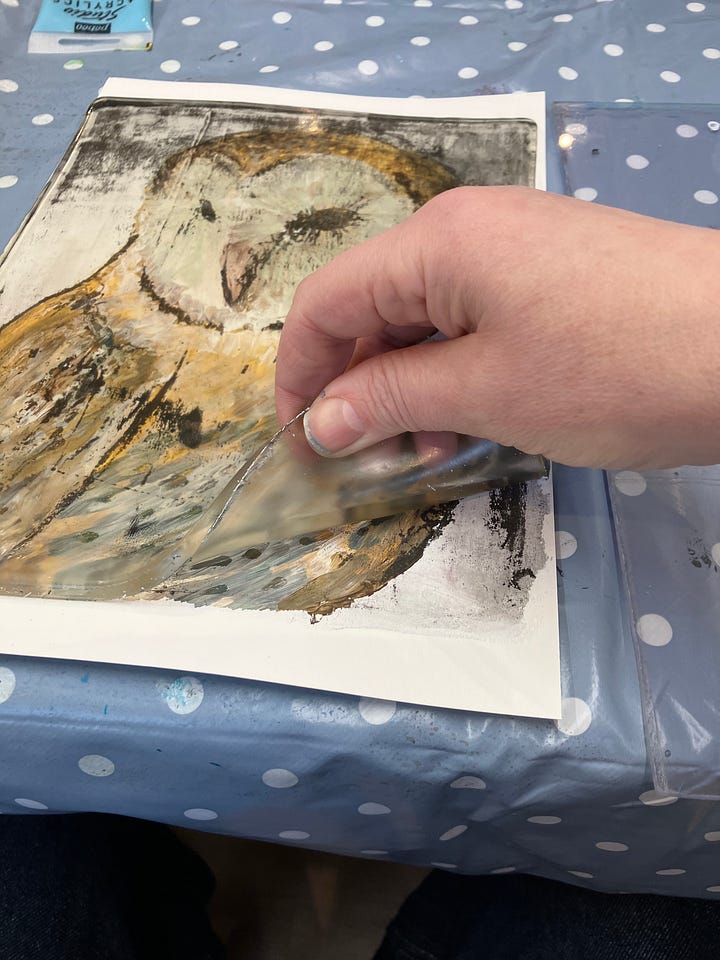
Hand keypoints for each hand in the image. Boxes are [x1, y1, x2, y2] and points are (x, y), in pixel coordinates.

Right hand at [275, 186, 719, 469]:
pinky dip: (460, 374)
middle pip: (376, 308)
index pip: (328, 302)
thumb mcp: (486, 393)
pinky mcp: (554, 275)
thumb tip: (320, 421)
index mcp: (438, 241)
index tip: (300, 445)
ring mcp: (516, 248)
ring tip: (431, 451)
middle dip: (359, 386)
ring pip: (428, 320)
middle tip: (367, 459)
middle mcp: (468, 230)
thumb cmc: (613, 369)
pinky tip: (475, 422)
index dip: (300, 376)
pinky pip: (477, 322)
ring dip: (412, 387)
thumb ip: (391, 399)